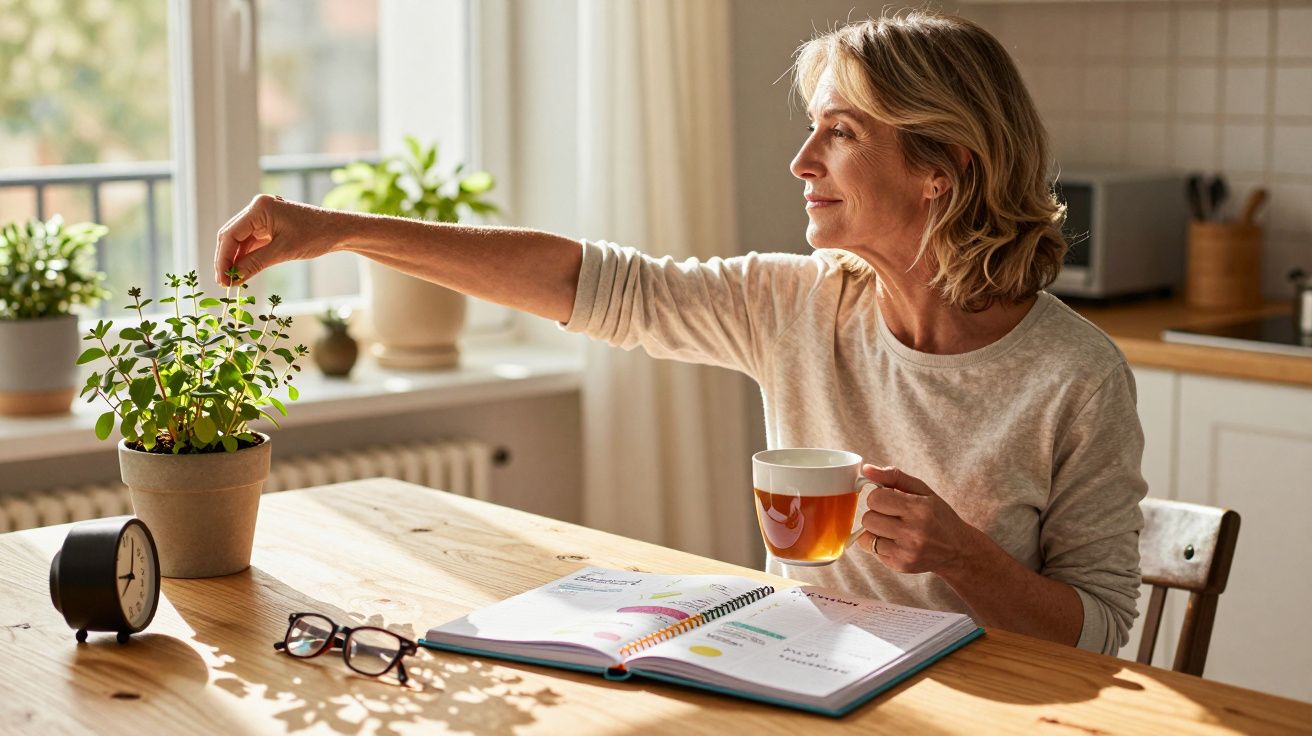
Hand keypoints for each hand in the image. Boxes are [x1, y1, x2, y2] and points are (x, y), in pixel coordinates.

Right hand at [214, 194, 338, 285]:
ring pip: (239, 241)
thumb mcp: (284, 251)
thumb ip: (255, 263)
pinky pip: (251, 242)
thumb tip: (233, 279)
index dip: (223, 259)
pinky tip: (242, 272)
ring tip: (232, 282)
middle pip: (231, 236)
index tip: (222, 280)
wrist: (339, 230)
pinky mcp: (269, 226)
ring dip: (235, 260)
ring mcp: (263, 217)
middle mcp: (258, 209)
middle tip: (224, 284)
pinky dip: (246, 257)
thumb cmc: (316, 236)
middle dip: (226, 260)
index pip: (230, 234)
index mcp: (259, 208)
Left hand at [855, 465, 977, 574]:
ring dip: (875, 531)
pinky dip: (879, 545)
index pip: (875, 498)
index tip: (890, 500)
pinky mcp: (900, 566)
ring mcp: (906, 552)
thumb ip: (894, 476)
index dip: (879, 497)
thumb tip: (867, 469)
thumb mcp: (923, 491)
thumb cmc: (938, 516)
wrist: (958, 550)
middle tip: (892, 516)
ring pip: (866, 536)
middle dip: (876, 514)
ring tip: (893, 529)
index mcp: (919, 509)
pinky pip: (872, 551)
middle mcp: (913, 532)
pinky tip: (896, 542)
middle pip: (868, 518)